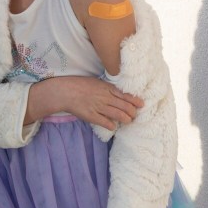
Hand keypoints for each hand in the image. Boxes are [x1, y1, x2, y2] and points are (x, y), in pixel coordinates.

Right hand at [27, 76, 142, 129]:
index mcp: (107, 88)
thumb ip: (107, 87)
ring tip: (129, 121)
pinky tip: (114, 126)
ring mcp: (99, 107)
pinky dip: (112, 125)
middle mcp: (105, 98)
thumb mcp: (96, 82)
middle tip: (135, 115)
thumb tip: (118, 92)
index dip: (135, 101)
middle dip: (132, 112)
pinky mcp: (92, 116)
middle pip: (125, 106)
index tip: (141, 104)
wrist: (65, 91)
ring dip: (126, 119)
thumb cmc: (80, 84)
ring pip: (118, 115)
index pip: (125, 95)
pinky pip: (105, 122)